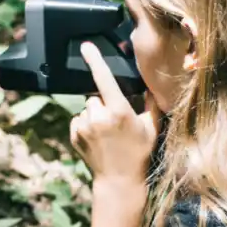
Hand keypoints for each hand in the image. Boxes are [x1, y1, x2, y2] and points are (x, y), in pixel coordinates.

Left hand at [69, 42, 164, 187]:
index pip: (104, 79)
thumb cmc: (138, 153)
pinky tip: (97, 138)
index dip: (95, 60)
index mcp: (118, 111)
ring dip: (93, 115)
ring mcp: (84, 127)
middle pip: (95, 96)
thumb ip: (152, 105)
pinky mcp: (74, 135)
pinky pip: (77, 120)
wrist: (118, 180)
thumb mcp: (151, 128)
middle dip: (103, 103)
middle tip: (114, 120)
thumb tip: (152, 86)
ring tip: (106, 132)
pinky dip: (85, 125)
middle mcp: (98, 117)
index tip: (86, 46)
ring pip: (86, 109)